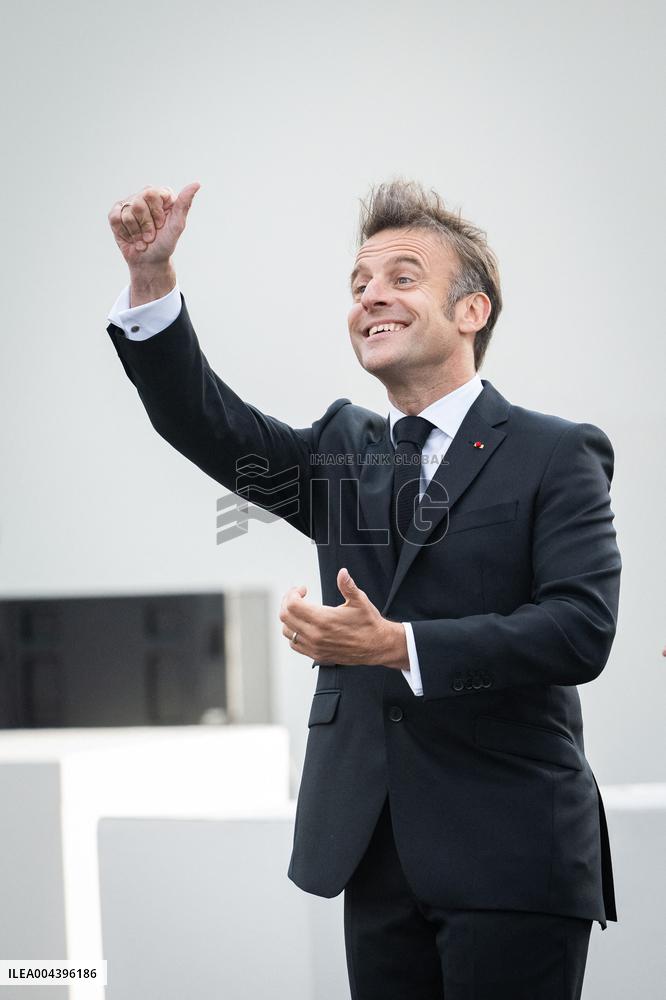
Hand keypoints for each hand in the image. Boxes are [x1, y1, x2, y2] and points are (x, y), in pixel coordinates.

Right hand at [107, 181, 199, 267]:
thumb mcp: (177, 225)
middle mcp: (144, 195)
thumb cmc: (165, 243)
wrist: (149, 261)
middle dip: (146, 225)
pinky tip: (131, 237)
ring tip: (142, 238)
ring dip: (137, 233)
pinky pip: (116, 219)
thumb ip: (184, 203)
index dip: (156, 214)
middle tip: (151, 235)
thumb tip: (196, 184)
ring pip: (128, 214)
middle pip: (139, 204)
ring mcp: (129, 203)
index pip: (152, 194)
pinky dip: (126, 233)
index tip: (161, 225)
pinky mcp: (116, 213)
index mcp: (161, 195)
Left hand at [279, 568, 407, 667]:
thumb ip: (348, 586)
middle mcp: (316, 635)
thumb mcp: (360, 601)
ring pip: (287, 631)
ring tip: (300, 609)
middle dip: (288, 601)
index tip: (303, 589)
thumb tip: (342, 573)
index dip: (293, 593)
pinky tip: (303, 624)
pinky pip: (294, 644)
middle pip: (285, 616)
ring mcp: (315, 647)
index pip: (292, 605)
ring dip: (289, 617)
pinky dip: (293, 632)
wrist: (378, 645)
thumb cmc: (369, 623)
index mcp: (324, 620)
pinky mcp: (317, 655)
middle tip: (297, 596)